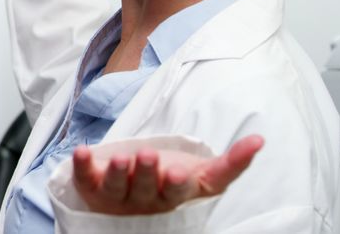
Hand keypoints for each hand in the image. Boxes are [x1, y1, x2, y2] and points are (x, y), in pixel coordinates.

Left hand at [71, 135, 264, 214]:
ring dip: (116, 172)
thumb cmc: (170, 181)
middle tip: (148, 156)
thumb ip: (231, 163)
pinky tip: (80, 152)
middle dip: (146, 173)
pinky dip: (81, 166)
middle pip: (144, 189)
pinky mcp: (92, 186)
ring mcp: (116, 195)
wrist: (130, 194)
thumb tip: (260, 140)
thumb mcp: (202, 175)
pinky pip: (84, 178)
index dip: (176, 183)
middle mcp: (143, 199)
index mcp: (172, 196)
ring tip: (119, 157)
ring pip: (115, 187)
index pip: (176, 193)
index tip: (179, 171)